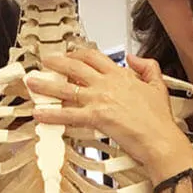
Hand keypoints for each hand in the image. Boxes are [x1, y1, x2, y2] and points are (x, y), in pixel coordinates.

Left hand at [25, 50, 192, 180]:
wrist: (159, 138)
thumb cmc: (159, 118)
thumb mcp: (158, 85)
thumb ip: (147, 67)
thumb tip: (133, 58)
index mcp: (121, 75)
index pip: (94, 57)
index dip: (78, 53)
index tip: (70, 54)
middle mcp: (107, 84)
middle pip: (75, 67)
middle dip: (56, 62)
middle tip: (45, 62)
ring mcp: (99, 100)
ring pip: (66, 88)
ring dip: (46, 85)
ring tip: (32, 82)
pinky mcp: (95, 117)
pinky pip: (67, 115)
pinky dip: (51, 114)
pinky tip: (40, 113)